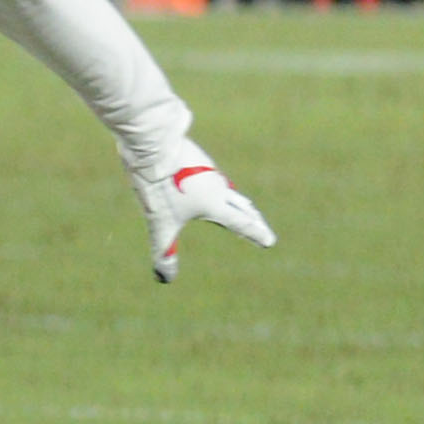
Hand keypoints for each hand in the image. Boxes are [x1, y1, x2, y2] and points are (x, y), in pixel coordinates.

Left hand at [134, 142, 274, 283]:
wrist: (154, 145)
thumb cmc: (160, 186)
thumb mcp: (160, 224)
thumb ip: (163, 251)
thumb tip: (164, 278)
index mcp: (215, 204)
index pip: (240, 224)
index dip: (255, 235)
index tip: (270, 242)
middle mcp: (218, 186)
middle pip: (240, 205)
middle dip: (252, 218)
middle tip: (261, 226)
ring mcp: (208, 169)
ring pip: (227, 188)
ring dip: (237, 200)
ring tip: (241, 205)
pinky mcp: (195, 157)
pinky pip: (211, 174)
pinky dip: (217, 184)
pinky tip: (210, 181)